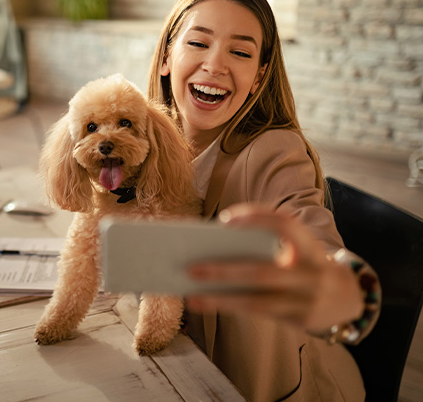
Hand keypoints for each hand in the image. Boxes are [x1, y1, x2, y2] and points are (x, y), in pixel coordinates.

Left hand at [185, 204, 363, 334]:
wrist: (347, 297)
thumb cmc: (305, 263)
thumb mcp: (297, 247)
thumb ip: (264, 244)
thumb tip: (211, 247)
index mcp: (309, 245)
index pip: (285, 225)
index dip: (257, 218)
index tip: (225, 219)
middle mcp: (311, 272)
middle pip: (262, 272)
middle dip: (224, 270)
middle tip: (191, 267)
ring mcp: (307, 299)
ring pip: (257, 301)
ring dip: (220, 298)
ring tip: (190, 293)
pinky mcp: (300, 319)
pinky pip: (258, 312)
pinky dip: (229, 307)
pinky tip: (203, 303)